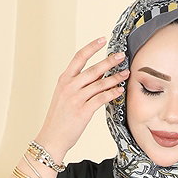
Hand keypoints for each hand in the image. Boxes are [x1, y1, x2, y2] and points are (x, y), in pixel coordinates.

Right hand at [35, 37, 129, 158]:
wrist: (51, 138)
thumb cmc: (59, 119)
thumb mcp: (65, 96)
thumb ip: (79, 84)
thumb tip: (99, 74)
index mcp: (64, 80)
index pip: (79, 57)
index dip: (92, 47)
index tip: (103, 39)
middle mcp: (69, 86)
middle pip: (93, 69)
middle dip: (109, 61)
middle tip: (121, 55)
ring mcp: (76, 99)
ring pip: (99, 84)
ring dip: (115, 78)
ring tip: (126, 74)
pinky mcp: (82, 111)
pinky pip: (101, 99)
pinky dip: (112, 94)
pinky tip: (119, 90)